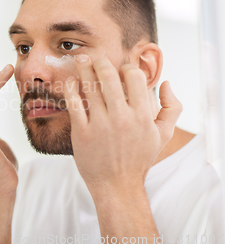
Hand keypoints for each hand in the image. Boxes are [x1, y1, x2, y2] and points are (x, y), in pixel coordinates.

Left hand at [63, 55, 181, 196]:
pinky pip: (73, 103)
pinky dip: (70, 88)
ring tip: (80, 60)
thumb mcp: (162, 135)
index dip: (126, 67)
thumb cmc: (139, 158)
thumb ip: (171, 108)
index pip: (134, 76)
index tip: (120, 69)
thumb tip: (166, 83)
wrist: (117, 186)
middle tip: (94, 57)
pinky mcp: (82, 133)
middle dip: (100, 61)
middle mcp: (122, 118)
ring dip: (83, 68)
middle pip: (108, 76)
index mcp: (142, 115)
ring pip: (89, 87)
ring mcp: (100, 125)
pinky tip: (70, 81)